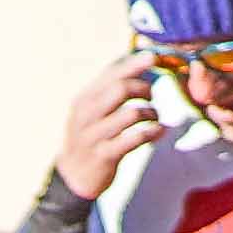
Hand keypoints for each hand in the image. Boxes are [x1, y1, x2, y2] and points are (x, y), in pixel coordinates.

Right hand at [52, 55, 158, 199]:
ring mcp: (94, 135)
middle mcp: (86, 114)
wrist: (73, 176)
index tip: (153, 56)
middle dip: (143, 89)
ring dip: (150, 113)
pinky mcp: (104, 155)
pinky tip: (159, 131)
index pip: (110, 73)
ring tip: (154, 117)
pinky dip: (152, 132)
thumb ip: (110, 89)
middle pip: (121, 89)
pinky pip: (135, 138)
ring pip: (131, 113)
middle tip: (150, 96)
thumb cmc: (91, 136)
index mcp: (84, 99)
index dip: (134, 63)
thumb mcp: (92, 110)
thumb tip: (137, 62)